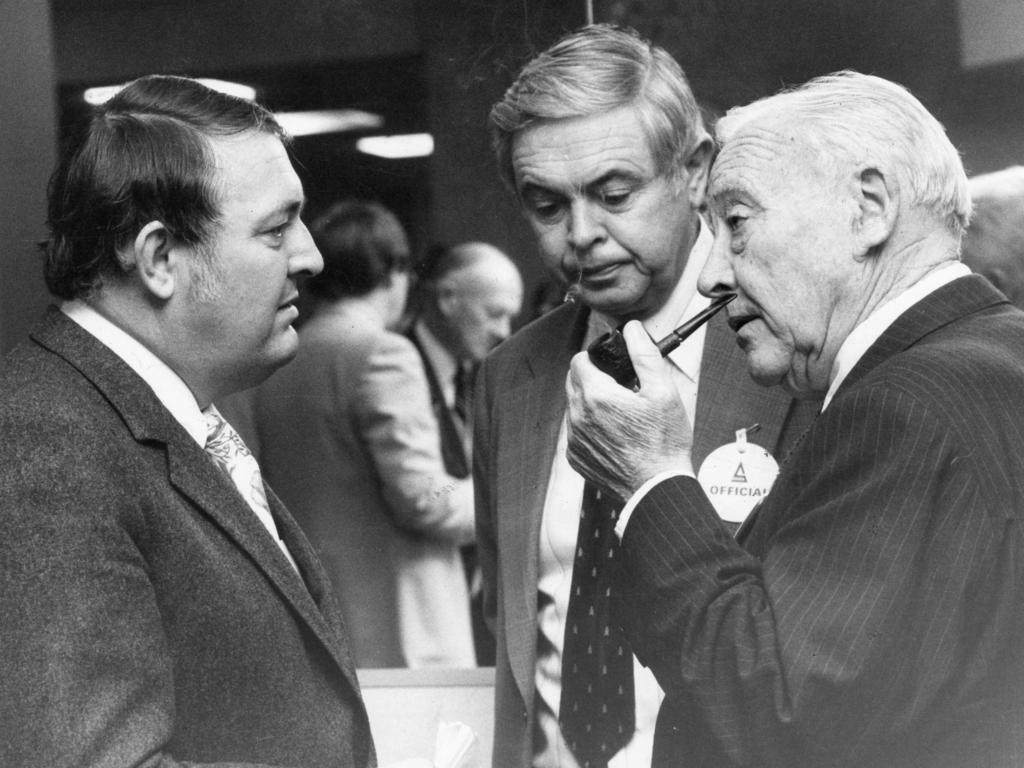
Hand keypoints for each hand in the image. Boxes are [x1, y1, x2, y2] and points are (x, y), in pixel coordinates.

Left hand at [565, 321, 694, 500]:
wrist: (656, 487)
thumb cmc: (664, 442)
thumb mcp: (663, 391)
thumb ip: (644, 354)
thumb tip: (633, 329)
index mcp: (596, 396)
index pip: (579, 360)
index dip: (595, 357)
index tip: (612, 365)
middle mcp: (578, 416)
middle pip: (573, 381)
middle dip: (592, 377)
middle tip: (618, 386)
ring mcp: (575, 439)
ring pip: (573, 406)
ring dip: (590, 402)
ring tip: (619, 411)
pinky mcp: (576, 458)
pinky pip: (576, 431)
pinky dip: (590, 426)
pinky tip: (614, 433)